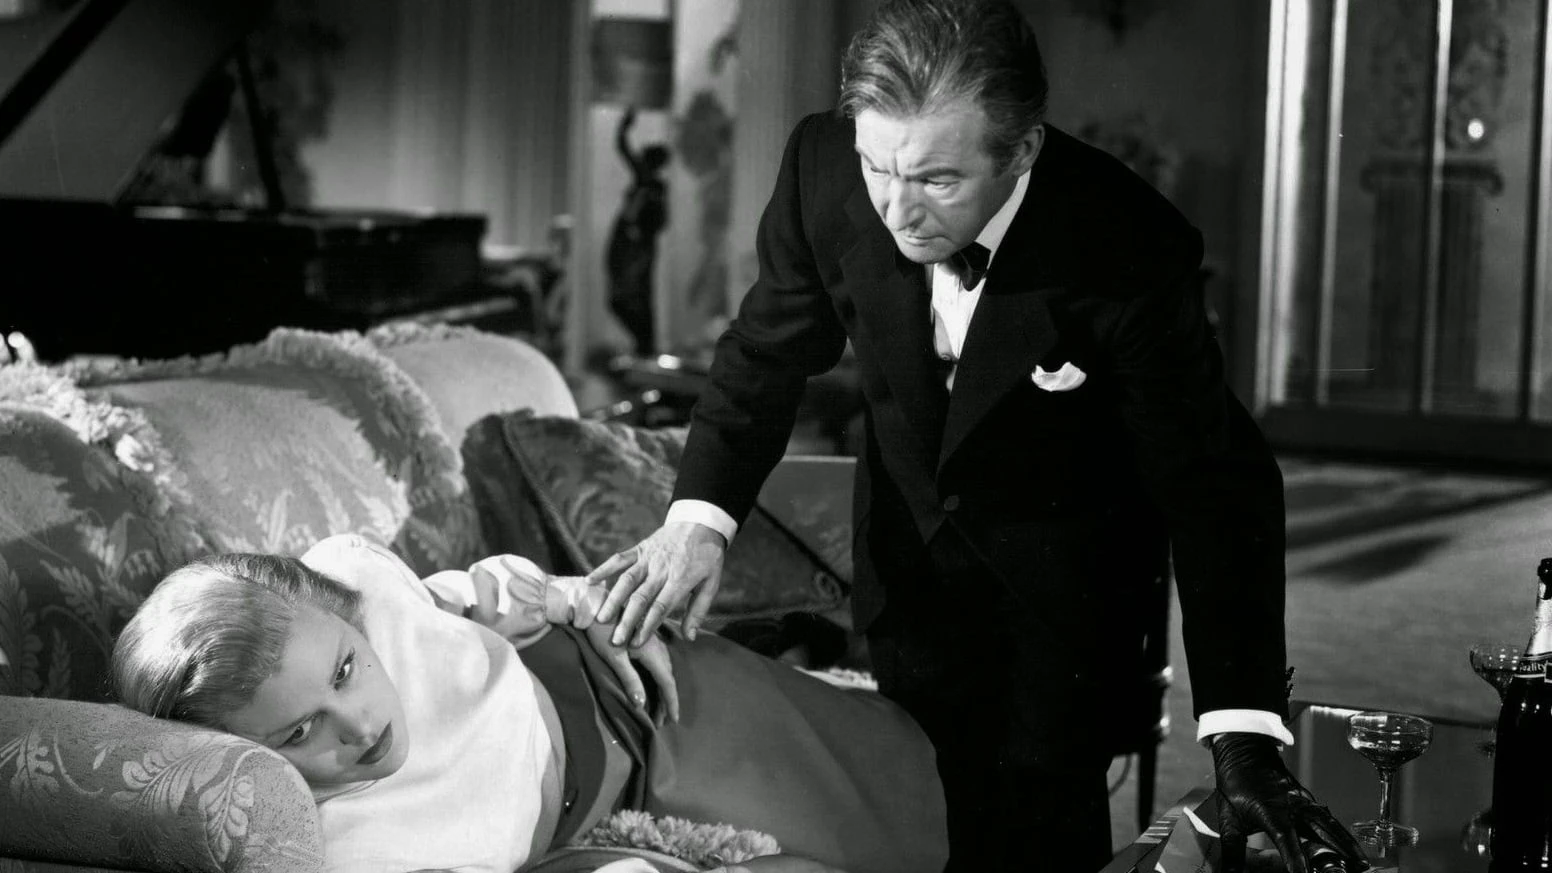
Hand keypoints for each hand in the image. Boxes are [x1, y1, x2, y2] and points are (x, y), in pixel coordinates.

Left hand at [584, 619, 679, 723]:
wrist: (592, 604)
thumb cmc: (601, 631)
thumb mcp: (614, 658)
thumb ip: (630, 680)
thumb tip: (642, 705)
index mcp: (652, 651)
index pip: (667, 682)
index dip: (671, 702)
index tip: (674, 720)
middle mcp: (656, 645)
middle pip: (667, 676)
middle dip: (666, 699)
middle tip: (661, 719)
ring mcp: (651, 639)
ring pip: (663, 668)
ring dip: (662, 688)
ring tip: (658, 704)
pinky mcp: (643, 636)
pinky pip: (658, 660)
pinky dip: (658, 675)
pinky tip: (652, 680)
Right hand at [590, 522, 726, 646]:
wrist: (700, 521)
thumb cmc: (707, 557)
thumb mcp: (711, 583)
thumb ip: (698, 611)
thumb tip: (688, 638)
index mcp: (680, 579)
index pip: (661, 606)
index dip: (647, 626)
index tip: (636, 644)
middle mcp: (661, 569)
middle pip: (640, 597)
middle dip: (626, 620)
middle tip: (615, 641)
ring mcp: (648, 557)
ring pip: (626, 580)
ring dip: (612, 599)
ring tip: (599, 618)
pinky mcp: (640, 548)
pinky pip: (619, 558)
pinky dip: (603, 568)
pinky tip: (589, 581)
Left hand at [1211, 732, 1367, 872]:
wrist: (1245, 752)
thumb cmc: (1235, 784)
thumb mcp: (1227, 817)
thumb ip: (1232, 848)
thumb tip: (1229, 872)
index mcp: (1270, 810)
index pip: (1285, 838)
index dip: (1295, 857)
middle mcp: (1291, 806)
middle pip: (1320, 831)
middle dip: (1339, 852)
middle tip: (1356, 869)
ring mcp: (1303, 802)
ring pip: (1330, 825)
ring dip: (1347, 844)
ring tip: (1362, 863)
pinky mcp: (1309, 801)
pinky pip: (1328, 819)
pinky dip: (1341, 834)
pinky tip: (1351, 848)